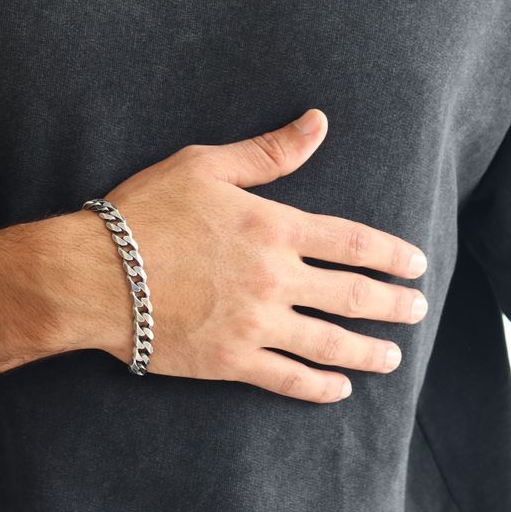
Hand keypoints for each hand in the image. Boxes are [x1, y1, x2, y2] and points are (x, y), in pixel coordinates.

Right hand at [69, 108, 427, 403]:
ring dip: (369, 352)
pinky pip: (287, 379)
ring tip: (393, 357)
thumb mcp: (205, 166)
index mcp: (275, 228)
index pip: (355, 243)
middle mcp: (275, 279)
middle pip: (354, 297)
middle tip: (417, 309)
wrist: (93, 274)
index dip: (393, 255)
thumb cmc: (144, 213)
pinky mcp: (231, 360)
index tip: (416, 264)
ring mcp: (255, 324)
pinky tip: (339, 389)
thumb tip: (320, 122)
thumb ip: (269, 152)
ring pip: (330, 344)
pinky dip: (318, 387)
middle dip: (394, 305)